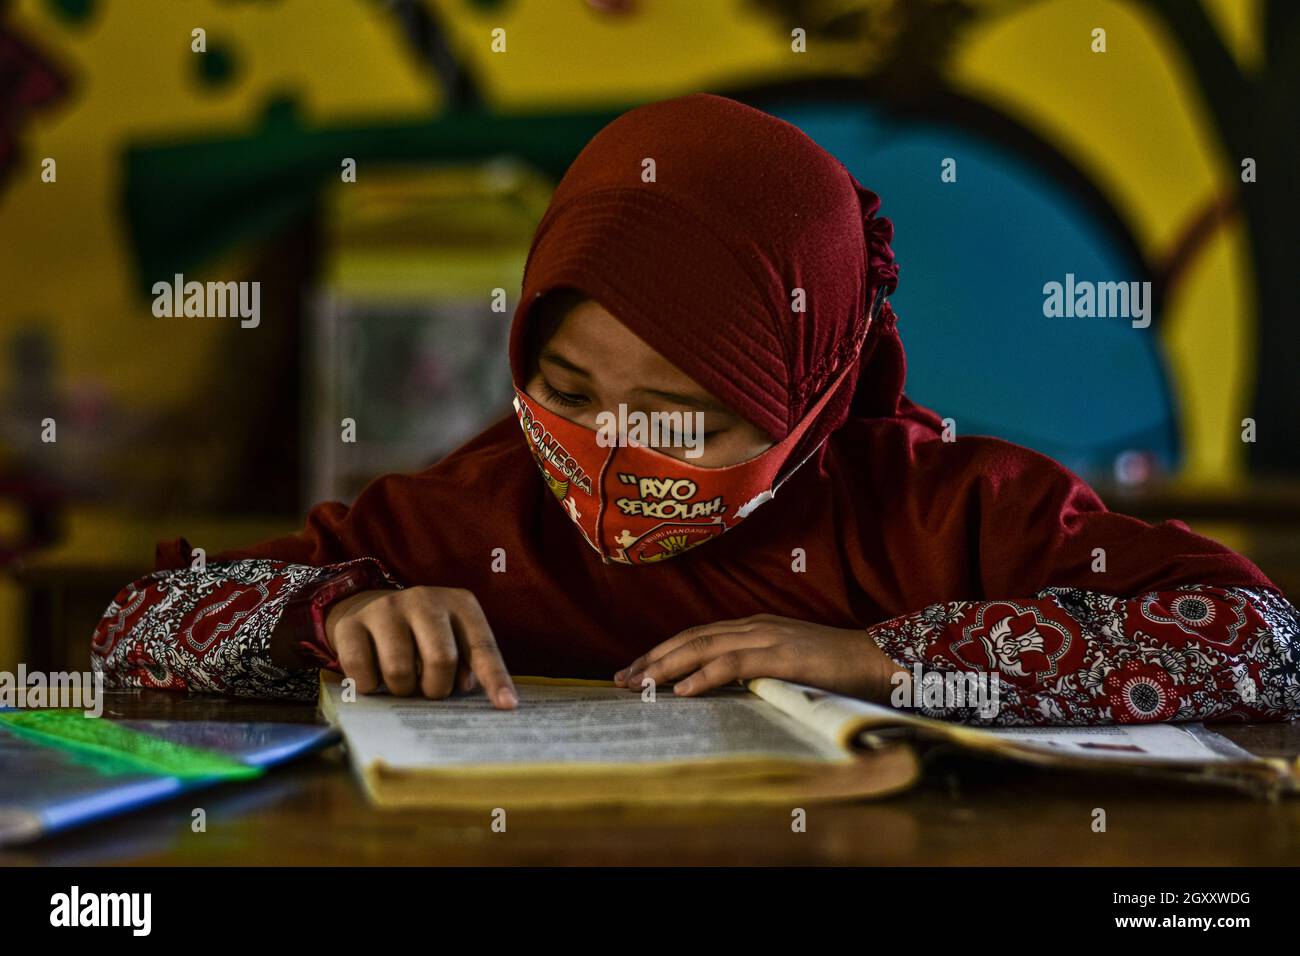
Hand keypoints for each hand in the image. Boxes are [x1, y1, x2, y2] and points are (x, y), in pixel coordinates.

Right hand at [325, 586, 517, 708]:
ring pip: (399, 669)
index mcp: (460, 604)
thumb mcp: (455, 640)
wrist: (368, 608)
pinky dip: (370, 687)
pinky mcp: (351, 624)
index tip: (507, 706)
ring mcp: (386, 608)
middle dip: (436, 688)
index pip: (483, 647)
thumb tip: (477, 695)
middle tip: (429, 691)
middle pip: (440, 659)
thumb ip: (470, 665)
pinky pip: (361, 671)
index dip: (495, 679)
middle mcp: (425, 599)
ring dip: (402, 689)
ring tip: (404, 683)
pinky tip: (374, 678)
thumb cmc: (423, 636)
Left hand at [612, 614, 906, 701]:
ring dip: (666, 666)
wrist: (879, 661)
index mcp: (753, 628)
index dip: (662, 652)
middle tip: (619, 679)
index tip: (634, 671)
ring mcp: (767, 638)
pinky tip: (682, 691)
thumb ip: (755, 672)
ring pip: (704, 648)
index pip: (696, 637)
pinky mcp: (782, 656)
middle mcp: (754, 627)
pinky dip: (704, 676)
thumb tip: (722, 691)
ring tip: (639, 684)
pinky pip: (734, 664)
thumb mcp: (786, 668)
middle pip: (691, 638)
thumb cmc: (836, 670)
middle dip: (652, 658)